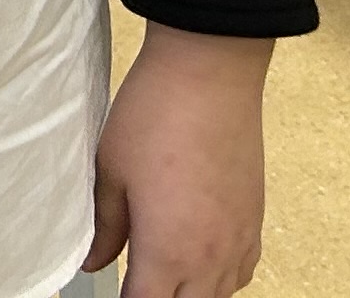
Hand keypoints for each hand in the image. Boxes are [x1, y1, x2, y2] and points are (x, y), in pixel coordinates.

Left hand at [86, 25, 271, 296]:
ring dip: (190, 293)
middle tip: (136, 279)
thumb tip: (94, 261)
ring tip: (163, 274)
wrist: (209, 73)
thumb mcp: (111, 172)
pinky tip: (201, 260)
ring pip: (218, 296)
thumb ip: (105, 226)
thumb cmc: (154, 117)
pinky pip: (242, 272)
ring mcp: (238, 241)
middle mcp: (210, 258)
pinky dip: (221, 279)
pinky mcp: (255, 220)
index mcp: (167, 253)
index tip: (112, 289)